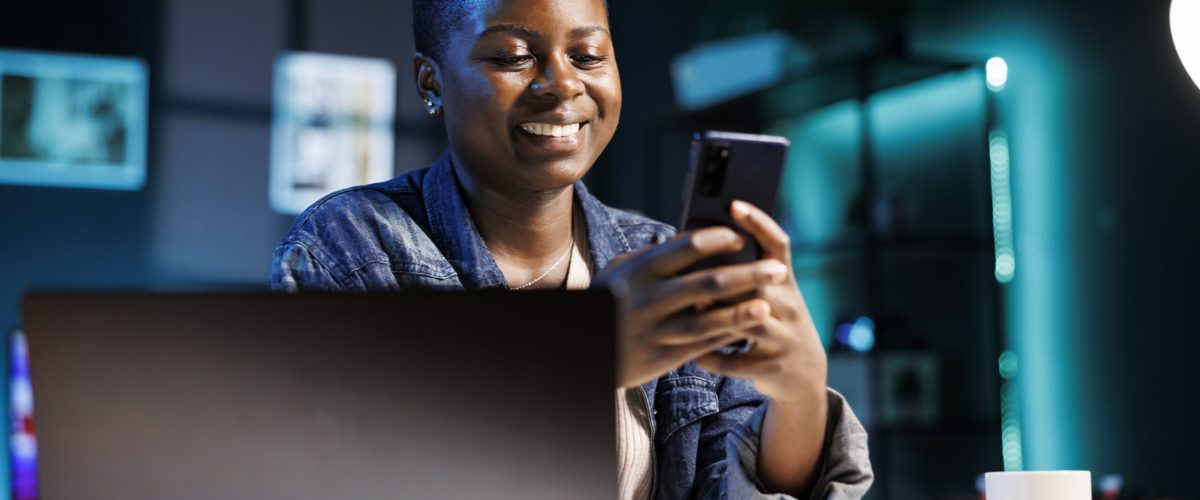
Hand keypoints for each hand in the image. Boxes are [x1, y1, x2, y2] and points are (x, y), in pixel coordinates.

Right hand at [595, 226, 790, 387]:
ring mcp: (655, 329)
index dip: (719, 240)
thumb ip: (657, 255)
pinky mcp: (661, 356)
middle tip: (778, 270)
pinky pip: (701, 344)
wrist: (582, 345)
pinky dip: (726, 335)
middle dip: (748, 275)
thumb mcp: (621, 270)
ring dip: (742, 313)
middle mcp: (649, 298)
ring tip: (769, 307)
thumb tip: (699, 238)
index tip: (742, 237)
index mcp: (640, 269)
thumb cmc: (610, 298)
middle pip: (708, 283)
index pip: (687, 247)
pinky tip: (746, 328)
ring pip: (708, 320)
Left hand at [694, 201, 827, 402]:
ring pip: (750, 320)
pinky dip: (713, 357)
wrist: (803, 374)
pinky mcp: (773, 367)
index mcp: (785, 282)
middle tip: (696, 268)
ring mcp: (784, 337)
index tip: (734, 204)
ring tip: (694, 309)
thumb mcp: (770, 296)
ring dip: (720, 314)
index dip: (758, 222)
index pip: (778, 244)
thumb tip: (700, 244)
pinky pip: (737, 361)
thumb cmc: (773, 323)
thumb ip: (744, 274)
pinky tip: (694, 354)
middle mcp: (790, 306)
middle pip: (760, 281)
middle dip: (729, 275)